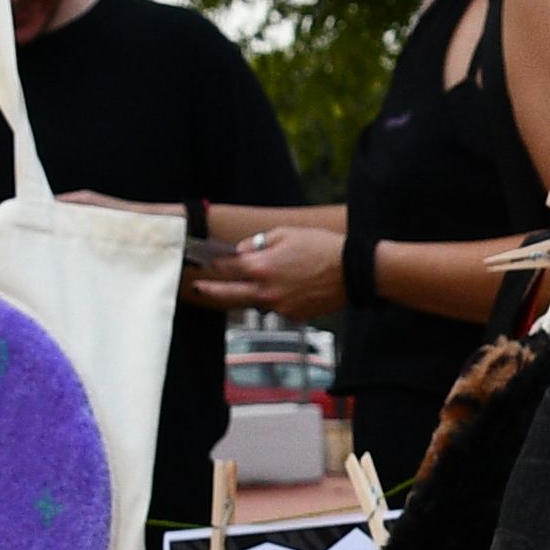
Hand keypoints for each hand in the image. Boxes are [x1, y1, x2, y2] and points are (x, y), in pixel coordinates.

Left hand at [187, 222, 347, 320]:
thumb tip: (243, 251)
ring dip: (253, 293)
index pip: (227, 267)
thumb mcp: (287, 233)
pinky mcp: (294, 316)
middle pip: (229, 294)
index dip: (213, 264)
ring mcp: (279, 307)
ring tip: (264, 281)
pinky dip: (279, 298)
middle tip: (196, 288)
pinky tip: (295, 286)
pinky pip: (278, 307)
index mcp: (261, 268)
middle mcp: (266, 291)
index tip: (203, 262)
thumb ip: (259, 242)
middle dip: (210, 291)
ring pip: (256, 301)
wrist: (353, 271)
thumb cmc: (322, 247)